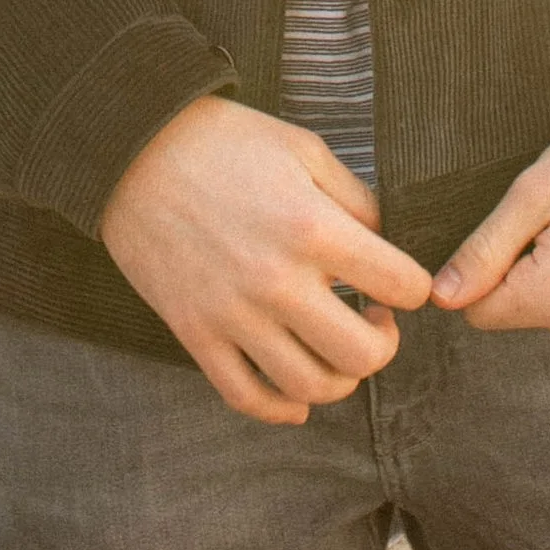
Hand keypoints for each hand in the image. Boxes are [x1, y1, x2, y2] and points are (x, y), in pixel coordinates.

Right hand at [99, 96, 434, 423]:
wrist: (135, 148)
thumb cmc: (225, 141)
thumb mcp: (303, 149)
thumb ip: (354, 198)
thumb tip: (383, 244)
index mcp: (312, 226)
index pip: (400, 285)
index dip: (415, 288)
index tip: (405, 285)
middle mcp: (278, 280)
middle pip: (362, 355)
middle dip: (384, 343)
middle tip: (376, 321)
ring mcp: (234, 315)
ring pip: (310, 387)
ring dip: (340, 380)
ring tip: (337, 350)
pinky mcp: (196, 334)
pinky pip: (248, 398)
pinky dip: (282, 408)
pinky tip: (297, 395)